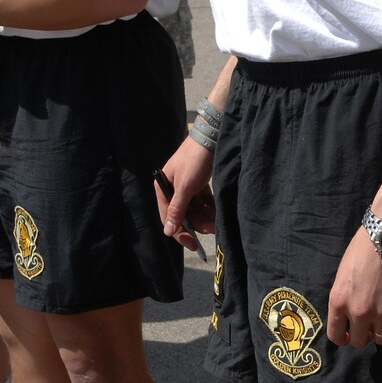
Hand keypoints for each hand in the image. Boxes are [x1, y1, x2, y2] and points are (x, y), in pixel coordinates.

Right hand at [153, 135, 214, 250]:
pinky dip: (209, 207)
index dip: (181, 233)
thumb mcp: (185, 187)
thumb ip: (177, 209)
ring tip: (216, 222)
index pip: (169, 217)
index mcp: (163, 188)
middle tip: (212, 229)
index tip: (194, 245)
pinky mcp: (198, 182)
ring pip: (194, 208)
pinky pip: (203, 201)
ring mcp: (186, 185)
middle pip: (183, 214)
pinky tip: (217, 213)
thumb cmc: (195, 161)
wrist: (211, 137)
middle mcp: (172, 187)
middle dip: (197, 223)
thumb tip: (168, 231)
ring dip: (205, 217)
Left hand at [327, 227, 381, 347]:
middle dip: (365, 335)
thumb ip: (344, 297)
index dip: (343, 339)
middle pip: (360, 341)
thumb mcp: (343, 273)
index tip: (349, 336)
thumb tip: (348, 316)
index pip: (336, 336)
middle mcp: (358, 311)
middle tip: (371, 325)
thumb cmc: (365, 247)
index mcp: (338, 301)